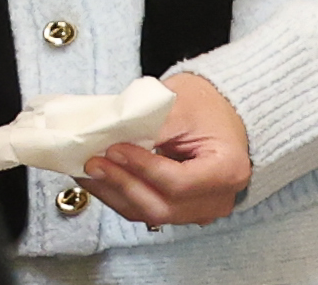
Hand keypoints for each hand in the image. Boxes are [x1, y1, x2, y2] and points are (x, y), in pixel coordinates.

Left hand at [80, 73, 250, 227]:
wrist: (221, 110)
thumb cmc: (206, 103)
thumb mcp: (180, 104)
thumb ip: (149, 126)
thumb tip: (111, 140)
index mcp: (228, 170)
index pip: (178, 182)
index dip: (142, 169)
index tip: (114, 149)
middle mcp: (219, 198)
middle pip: (162, 206)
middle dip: (122, 185)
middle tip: (93, 162)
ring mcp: (202, 210)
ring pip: (151, 214)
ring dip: (115, 193)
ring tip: (89, 171)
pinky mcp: (185, 210)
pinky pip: (149, 210)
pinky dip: (123, 196)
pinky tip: (102, 179)